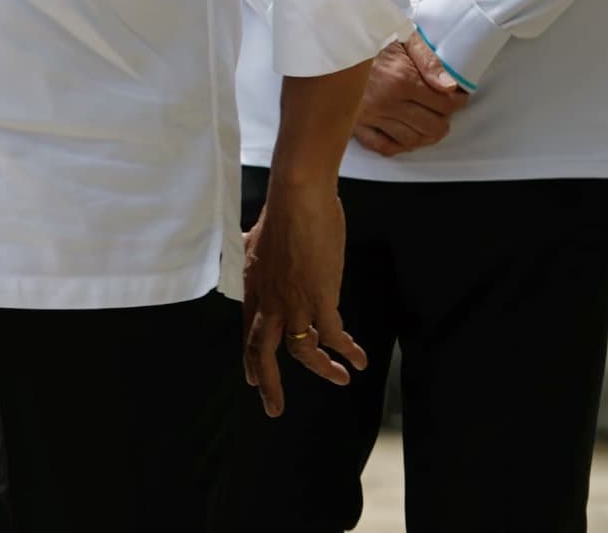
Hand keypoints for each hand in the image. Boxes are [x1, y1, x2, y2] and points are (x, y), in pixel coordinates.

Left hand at [241, 174, 366, 415]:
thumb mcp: (257, 242)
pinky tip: (359, 359)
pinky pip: (333, 335)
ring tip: (341, 378)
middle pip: (262, 352)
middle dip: (268, 384)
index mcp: (253, 288)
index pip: (248, 334)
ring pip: (301, 351)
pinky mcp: (319, 298)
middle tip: (274, 410)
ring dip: (321, 368)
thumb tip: (252, 251)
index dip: (251, 360)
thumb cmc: (283, 214)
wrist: (297, 199)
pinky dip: (346, 350)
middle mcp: (268, 300)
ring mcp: (293, 301)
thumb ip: (257, 258)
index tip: (252, 381)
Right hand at [353, 36, 466, 157]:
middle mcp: (385, 101)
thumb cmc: (370, 36)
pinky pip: (382, 146)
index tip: (458, 97)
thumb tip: (450, 87)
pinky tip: (405, 135)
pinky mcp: (355, 122)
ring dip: (425, 134)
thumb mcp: (404, 36)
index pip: (444, 104)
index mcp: (400, 79)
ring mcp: (369, 115)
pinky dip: (398, 145)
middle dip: (443, 119)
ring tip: (428, 122)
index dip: (457, 101)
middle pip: (431, 126)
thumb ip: (429, 61)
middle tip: (443, 110)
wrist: (334, 39)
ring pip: (411, 140)